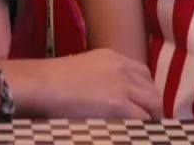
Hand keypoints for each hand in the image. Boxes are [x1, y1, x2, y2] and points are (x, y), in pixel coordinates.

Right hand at [0, 49, 162, 120]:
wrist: (40, 84)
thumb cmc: (51, 80)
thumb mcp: (82, 68)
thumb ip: (101, 77)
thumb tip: (108, 97)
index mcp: (113, 57)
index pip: (143, 74)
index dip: (146, 93)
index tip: (143, 106)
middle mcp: (122, 68)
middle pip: (152, 91)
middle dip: (152, 108)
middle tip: (147, 123)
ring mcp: (122, 86)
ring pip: (153, 105)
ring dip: (150, 119)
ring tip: (143, 131)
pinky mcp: (119, 104)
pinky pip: (141, 120)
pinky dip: (141, 129)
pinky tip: (136, 135)